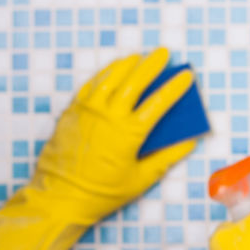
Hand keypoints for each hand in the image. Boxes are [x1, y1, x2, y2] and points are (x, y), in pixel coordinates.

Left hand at [0, 48, 195, 249]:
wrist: (61, 196)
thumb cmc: (102, 192)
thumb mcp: (141, 179)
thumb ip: (166, 158)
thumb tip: (188, 144)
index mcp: (130, 133)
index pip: (159, 102)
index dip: (175, 87)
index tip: (186, 76)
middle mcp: (109, 115)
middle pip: (135, 81)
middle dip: (152, 65)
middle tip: (163, 54)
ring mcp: (89, 110)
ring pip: (110, 78)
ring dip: (126, 64)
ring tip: (138, 57)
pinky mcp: (73, 111)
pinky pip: (90, 85)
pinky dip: (104, 74)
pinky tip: (111, 71)